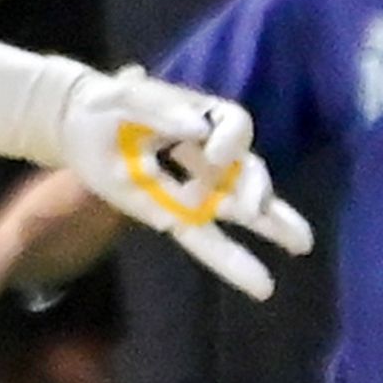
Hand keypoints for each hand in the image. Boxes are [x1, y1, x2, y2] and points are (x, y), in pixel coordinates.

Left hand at [51, 68, 314, 301]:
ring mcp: (195, 187)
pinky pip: (207, 242)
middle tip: (256, 207)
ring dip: (272, 225)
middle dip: (256, 187)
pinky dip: (234, 263)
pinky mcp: (175, 216)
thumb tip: (197, 129)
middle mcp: (209, 153)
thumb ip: (160, 108)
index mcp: (203, 117)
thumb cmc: (107, 105)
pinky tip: (263, 284)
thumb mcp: (128, 97)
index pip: (235, 124)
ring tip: (304, 244)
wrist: (78, 126)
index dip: (231, 140)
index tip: (212, 155)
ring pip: (241, 209)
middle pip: (247, 169)